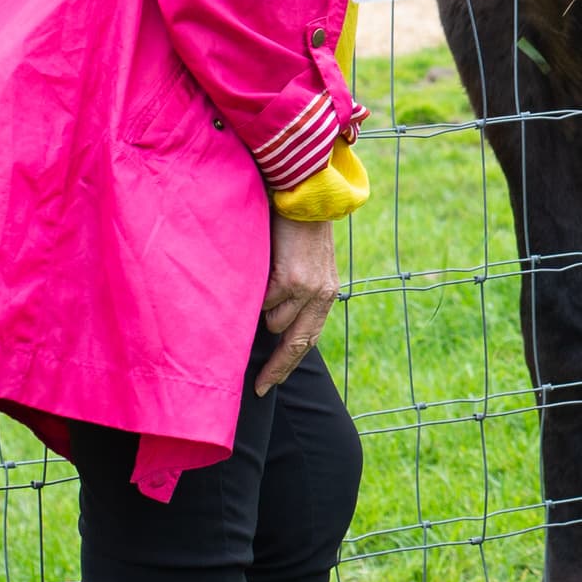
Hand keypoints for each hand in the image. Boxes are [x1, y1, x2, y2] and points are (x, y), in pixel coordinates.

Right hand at [256, 215, 340, 392]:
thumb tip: (270, 323)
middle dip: (276, 367)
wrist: (303, 195)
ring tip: (262, 283)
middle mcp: (320, 295)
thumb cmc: (297, 228)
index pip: (308, 339)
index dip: (288, 365)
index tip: (268, 384)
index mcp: (326, 293)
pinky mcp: (289, 280)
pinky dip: (255, 291)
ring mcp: (306, 290)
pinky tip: (260, 271)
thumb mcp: (306, 263)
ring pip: (272, 321)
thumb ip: (295, 291)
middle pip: (294, 343)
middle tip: (259, 385)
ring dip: (262, 308)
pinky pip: (262, 302)